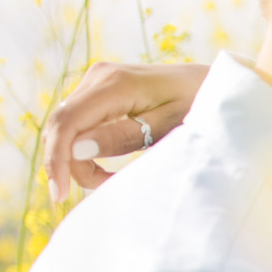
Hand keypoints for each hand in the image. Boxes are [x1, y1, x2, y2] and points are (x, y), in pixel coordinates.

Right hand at [42, 61, 208, 201]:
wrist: (214, 84)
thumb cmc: (197, 106)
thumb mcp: (167, 127)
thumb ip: (124, 137)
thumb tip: (77, 150)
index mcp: (114, 83)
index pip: (66, 122)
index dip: (57, 159)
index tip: (60, 194)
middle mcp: (99, 76)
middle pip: (61, 125)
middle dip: (67, 163)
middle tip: (97, 188)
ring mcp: (97, 81)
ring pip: (66, 126)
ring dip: (77, 158)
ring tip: (108, 177)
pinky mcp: (100, 90)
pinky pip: (78, 122)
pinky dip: (83, 147)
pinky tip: (103, 165)